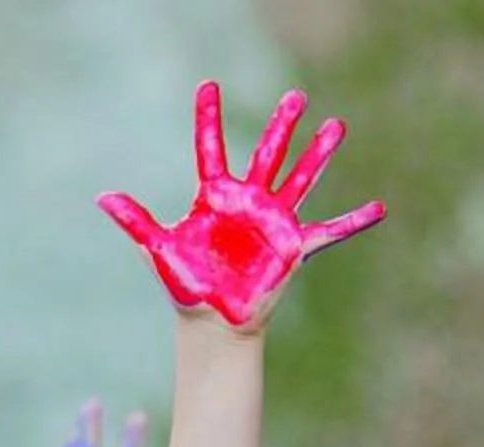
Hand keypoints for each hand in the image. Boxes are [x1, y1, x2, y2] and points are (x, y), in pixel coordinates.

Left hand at [99, 81, 384, 328]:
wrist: (213, 323)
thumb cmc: (186, 287)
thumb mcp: (159, 251)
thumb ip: (137, 222)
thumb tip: (103, 198)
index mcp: (215, 197)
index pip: (211, 148)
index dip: (208, 118)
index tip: (207, 85)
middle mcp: (248, 202)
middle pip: (267, 154)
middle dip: (281, 126)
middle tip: (295, 96)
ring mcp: (274, 221)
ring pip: (300, 179)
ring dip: (318, 155)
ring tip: (336, 125)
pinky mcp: (294, 247)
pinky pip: (330, 232)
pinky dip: (354, 222)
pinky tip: (380, 208)